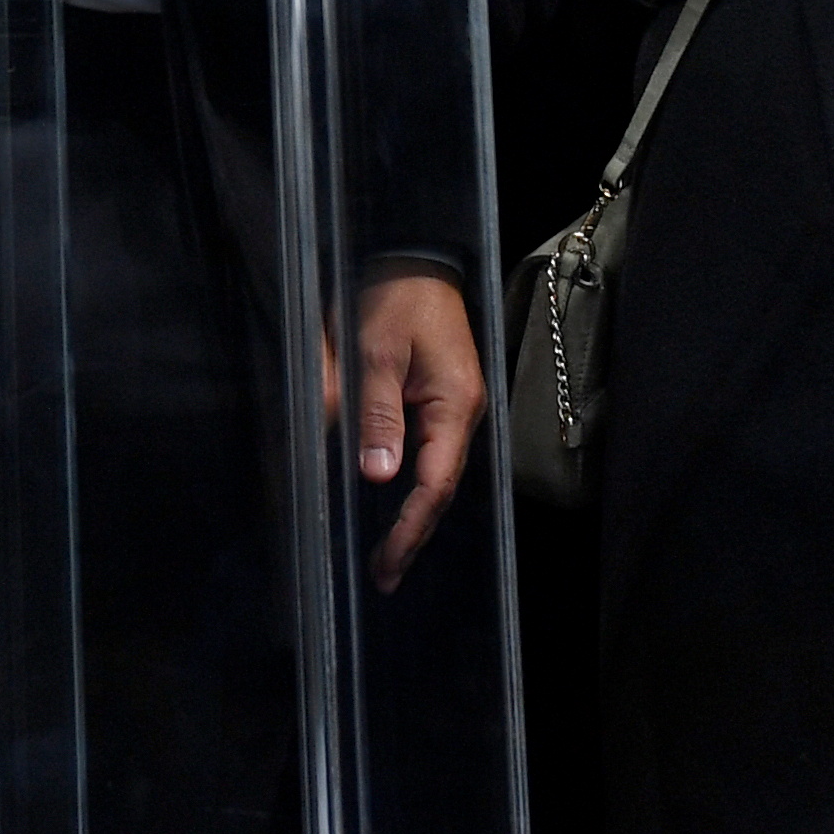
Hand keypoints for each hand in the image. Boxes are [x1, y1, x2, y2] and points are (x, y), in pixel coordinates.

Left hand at [352, 268, 484, 590]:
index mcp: (454, 406)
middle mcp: (459, 413)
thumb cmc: (392, 297)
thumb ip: (376, 412)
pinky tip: (391, 503)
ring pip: (433, 474)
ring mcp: (450, 408)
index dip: (410, 528)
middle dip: (412, 534)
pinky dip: (409, 484)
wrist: (410, 256)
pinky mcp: (434, 399)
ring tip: (386, 556)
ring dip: (411, 515)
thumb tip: (377, 476)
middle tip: (383, 576)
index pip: (435, 484)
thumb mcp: (374, 351)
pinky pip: (425, 452)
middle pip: (439, 489)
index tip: (386, 562)